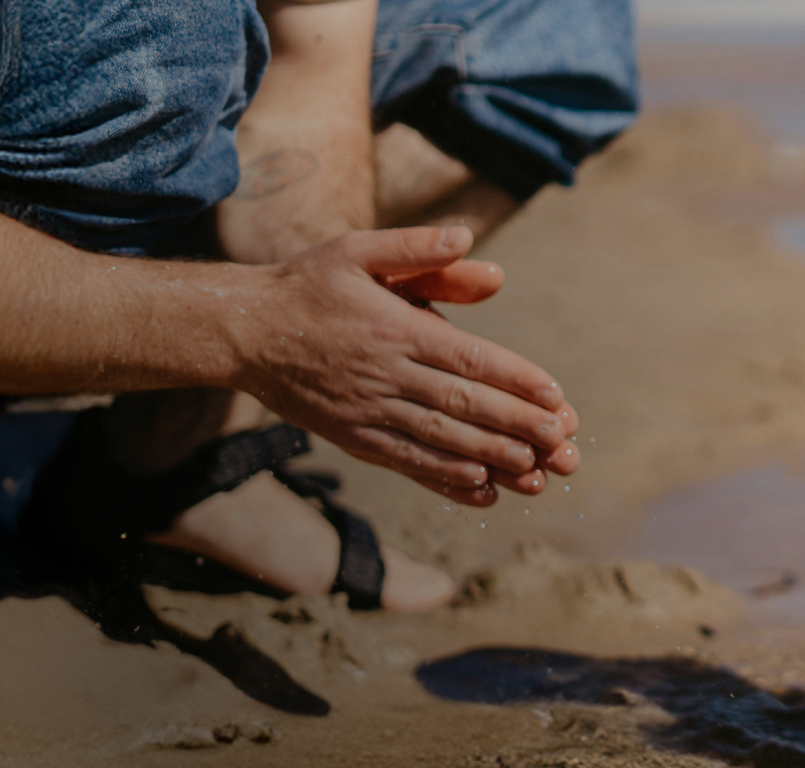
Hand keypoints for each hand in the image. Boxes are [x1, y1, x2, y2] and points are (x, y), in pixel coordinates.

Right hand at [229, 226, 579, 505]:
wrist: (242, 331)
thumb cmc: (309, 285)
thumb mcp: (358, 251)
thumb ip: (416, 248)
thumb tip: (468, 240)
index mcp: (394, 327)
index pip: (467, 358)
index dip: (514, 379)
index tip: (555, 396)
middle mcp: (385, 373)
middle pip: (462, 404)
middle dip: (517, 425)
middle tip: (561, 442)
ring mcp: (368, 411)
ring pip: (439, 440)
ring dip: (490, 458)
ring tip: (535, 472)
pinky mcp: (354, 438)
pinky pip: (406, 462)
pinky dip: (445, 479)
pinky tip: (481, 489)